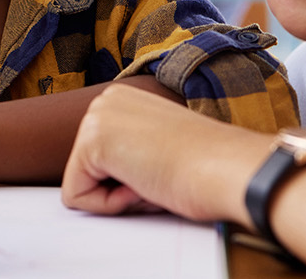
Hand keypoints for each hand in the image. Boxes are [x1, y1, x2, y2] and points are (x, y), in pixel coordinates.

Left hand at [61, 84, 268, 224]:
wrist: (229, 169)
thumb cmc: (207, 166)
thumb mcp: (159, 149)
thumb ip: (131, 152)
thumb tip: (113, 173)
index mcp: (124, 100)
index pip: (100, 162)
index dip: (132, 180)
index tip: (166, 167)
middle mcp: (106, 100)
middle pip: (86, 172)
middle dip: (121, 187)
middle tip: (160, 176)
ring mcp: (96, 117)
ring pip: (80, 185)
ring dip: (118, 196)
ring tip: (153, 178)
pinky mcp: (91, 142)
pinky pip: (76, 197)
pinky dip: (109, 205)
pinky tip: (142, 185)